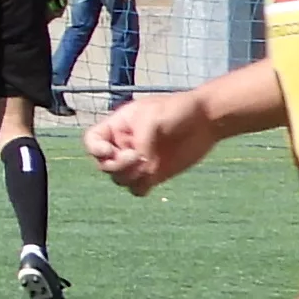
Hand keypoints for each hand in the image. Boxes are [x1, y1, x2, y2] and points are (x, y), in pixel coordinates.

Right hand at [84, 93, 213, 194]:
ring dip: (130, 176)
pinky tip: (154, 177)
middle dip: (117, 165)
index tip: (110, 151)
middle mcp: (123, 146)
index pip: (93, 141)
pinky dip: (142, 186)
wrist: (206, 119)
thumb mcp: (153, 118)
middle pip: (105, 165)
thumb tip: (143, 166)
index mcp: (117, 127)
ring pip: (120, 179)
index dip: (95, 149)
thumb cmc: (176, 110)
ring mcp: (139, 162)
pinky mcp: (155, 174)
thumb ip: (142, 142)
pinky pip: (138, 188)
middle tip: (137, 157)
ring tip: (149, 167)